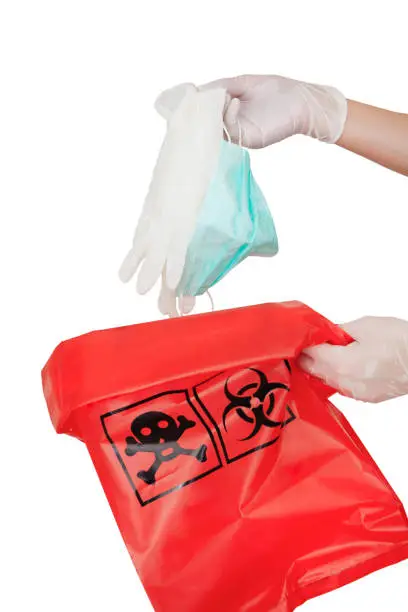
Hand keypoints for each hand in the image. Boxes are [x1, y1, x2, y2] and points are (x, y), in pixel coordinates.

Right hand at [202, 75, 346, 148]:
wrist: (303, 103)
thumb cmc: (279, 92)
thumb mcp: (245, 83)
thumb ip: (224, 86)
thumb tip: (200, 90)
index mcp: (230, 111)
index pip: (207, 110)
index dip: (197, 103)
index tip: (189, 95)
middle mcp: (233, 125)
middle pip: (208, 121)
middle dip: (200, 111)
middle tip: (194, 100)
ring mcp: (240, 133)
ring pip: (216, 128)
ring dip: (211, 114)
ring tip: (212, 99)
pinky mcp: (248, 138)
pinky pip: (231, 129)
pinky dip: (228, 116)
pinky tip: (233, 101)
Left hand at [299, 317, 407, 402]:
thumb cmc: (401, 342)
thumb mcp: (365, 326)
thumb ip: (338, 331)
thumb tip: (325, 333)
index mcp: (340, 363)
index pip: (309, 355)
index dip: (302, 345)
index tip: (300, 338)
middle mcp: (345, 382)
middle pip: (314, 371)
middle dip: (307, 358)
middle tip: (307, 345)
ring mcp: (356, 393)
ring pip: (327, 381)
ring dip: (321, 368)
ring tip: (324, 353)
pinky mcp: (367, 397)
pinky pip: (342, 387)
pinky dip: (337, 376)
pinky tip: (341, 365)